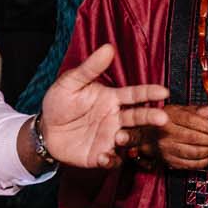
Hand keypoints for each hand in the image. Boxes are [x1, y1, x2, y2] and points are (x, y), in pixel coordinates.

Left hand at [36, 45, 171, 167]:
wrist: (44, 130)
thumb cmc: (59, 102)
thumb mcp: (71, 82)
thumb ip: (90, 68)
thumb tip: (108, 47)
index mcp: (112, 99)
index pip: (135, 95)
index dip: (149, 93)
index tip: (163, 92)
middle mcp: (116, 118)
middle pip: (138, 117)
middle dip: (151, 118)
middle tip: (162, 118)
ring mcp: (110, 138)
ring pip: (129, 139)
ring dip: (130, 139)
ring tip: (121, 137)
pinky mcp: (100, 155)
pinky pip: (111, 160)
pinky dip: (110, 160)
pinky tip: (104, 156)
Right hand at [148, 103, 207, 171]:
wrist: (146, 138)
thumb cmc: (167, 122)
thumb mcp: (181, 111)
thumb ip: (200, 110)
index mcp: (169, 117)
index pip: (192, 121)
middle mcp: (166, 134)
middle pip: (194, 138)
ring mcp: (166, 150)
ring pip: (194, 153)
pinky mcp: (169, 162)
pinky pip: (191, 165)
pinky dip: (203, 162)